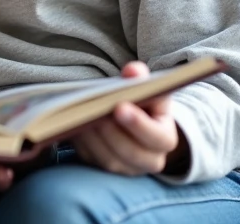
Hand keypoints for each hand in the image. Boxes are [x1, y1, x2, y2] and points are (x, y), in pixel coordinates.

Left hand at [71, 61, 184, 175]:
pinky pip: (91, 159)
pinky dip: (82, 142)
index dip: (139, 124)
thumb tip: (132, 71)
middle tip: (95, 111)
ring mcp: (125, 168)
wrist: (136, 124)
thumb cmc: (144, 105)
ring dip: (94, 137)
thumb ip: (142, 79)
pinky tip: (74, 123)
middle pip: (130, 152)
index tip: (120, 107)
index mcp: (165, 139)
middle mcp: (149, 161)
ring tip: (81, 114)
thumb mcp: (149, 90)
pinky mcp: (103, 168)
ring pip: (108, 159)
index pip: (157, 137)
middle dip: (111, 131)